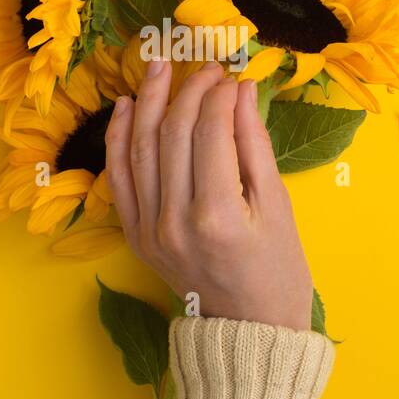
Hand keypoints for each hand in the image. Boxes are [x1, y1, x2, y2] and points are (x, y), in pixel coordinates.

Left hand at [104, 59, 313, 330]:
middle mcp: (174, 221)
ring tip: (159, 67)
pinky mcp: (136, 236)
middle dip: (188, 91)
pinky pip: (120, 178)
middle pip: (173, 135)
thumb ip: (254, 144)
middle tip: (205, 67)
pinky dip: (120, 139)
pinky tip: (129, 107)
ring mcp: (149, 230)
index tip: (231, 75)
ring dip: (149, 103)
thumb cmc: (277, 270)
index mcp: (217, 214)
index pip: (210, 132)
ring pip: (140, 149)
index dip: (218, 95)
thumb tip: (241, 88)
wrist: (250, 330)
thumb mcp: (278, 205)